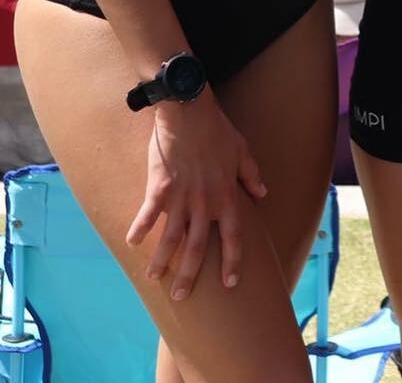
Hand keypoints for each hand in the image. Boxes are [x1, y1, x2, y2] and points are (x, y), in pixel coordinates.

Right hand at [125, 95, 267, 300]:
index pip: (233, 235)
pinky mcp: (160, 186)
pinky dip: (140, 227)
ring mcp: (182, 195)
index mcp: (226, 195)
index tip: (229, 283)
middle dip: (189, 274)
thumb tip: (263, 193)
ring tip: (153, 276)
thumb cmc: (218, 130)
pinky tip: (131, 242)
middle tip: (180, 296)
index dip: (232, 260)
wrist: (191, 111)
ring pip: (172, 236)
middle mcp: (205, 201)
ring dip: (162, 259)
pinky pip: (149, 212)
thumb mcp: (242, 151)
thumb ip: (251, 175)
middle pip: (197, 246)